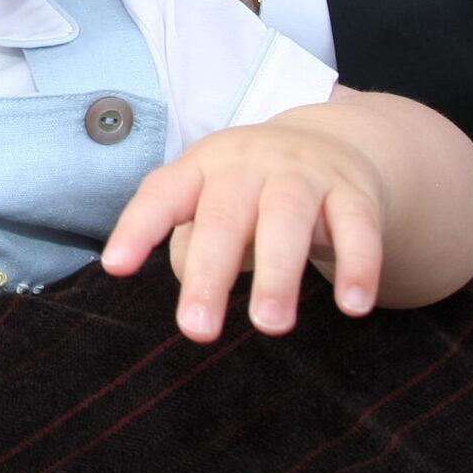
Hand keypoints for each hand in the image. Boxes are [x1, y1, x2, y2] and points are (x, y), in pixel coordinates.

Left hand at [99, 103, 388, 343]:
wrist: (337, 142)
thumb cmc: (252, 190)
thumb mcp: (213, 203)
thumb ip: (193, 243)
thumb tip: (191, 285)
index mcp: (202, 167)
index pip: (162, 194)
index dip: (137, 228)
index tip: (115, 267)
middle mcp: (248, 164)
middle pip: (223, 216)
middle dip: (210, 275)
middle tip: (196, 329)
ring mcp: (303, 173)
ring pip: (287, 218)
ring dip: (278, 274)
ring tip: (269, 325)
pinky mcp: (353, 190)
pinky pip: (357, 226)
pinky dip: (358, 265)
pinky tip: (353, 306)